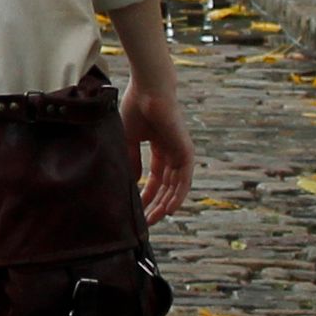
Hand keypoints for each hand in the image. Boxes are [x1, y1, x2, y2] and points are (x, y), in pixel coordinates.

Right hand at [125, 79, 192, 223]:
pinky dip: (177, 196)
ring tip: (153, 221)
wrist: (148, 92)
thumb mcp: (128, 140)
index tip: (136, 211)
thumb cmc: (136, 109)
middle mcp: (172, 153)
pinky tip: (169, 210)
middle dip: (155, 205)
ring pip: (175, 187)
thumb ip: (132, 160)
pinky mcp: (186, 153)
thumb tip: (133, 182)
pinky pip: (184, 181)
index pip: (154, 179)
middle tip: (144, 222)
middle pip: (166, 187)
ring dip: (165, 205)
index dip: (145, 195)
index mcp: (159, 148)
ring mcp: (181, 153)